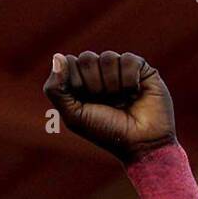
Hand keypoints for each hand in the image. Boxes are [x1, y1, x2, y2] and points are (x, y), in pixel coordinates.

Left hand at [44, 51, 174, 162]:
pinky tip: (135, 92)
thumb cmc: (105, 131)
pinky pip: (128, 59)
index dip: (76, 82)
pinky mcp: (141, 67)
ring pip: (108, 57)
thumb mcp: (73, 116)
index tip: (85, 101)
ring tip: (121, 100)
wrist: (140, 141)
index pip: (68, 62)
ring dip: (113, 84)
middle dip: (94, 84)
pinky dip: (130, 80)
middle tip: (105, 102)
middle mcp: (99, 74)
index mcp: (80, 84)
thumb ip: (56, 89)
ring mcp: (119, 69)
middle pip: (86, 58)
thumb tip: (57, 56)